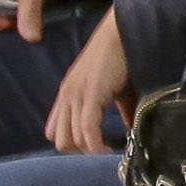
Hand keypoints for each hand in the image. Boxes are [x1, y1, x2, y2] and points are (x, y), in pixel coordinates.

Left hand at [48, 8, 130, 151]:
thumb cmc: (121, 58)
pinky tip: (109, 149)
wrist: (122, 33)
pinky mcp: (90, 95)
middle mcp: (66, 97)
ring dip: (89, 151)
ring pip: (71, 138)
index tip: (96, 149)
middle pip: (59, 140)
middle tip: (103, 151)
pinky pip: (87, 129)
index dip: (74, 144)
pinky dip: (96, 145)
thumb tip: (131, 130)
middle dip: (81, 152)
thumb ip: (120, 111)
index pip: (55, 131)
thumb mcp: (117, 90)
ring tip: (108, 151)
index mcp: (67, 95)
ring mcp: (75, 96)